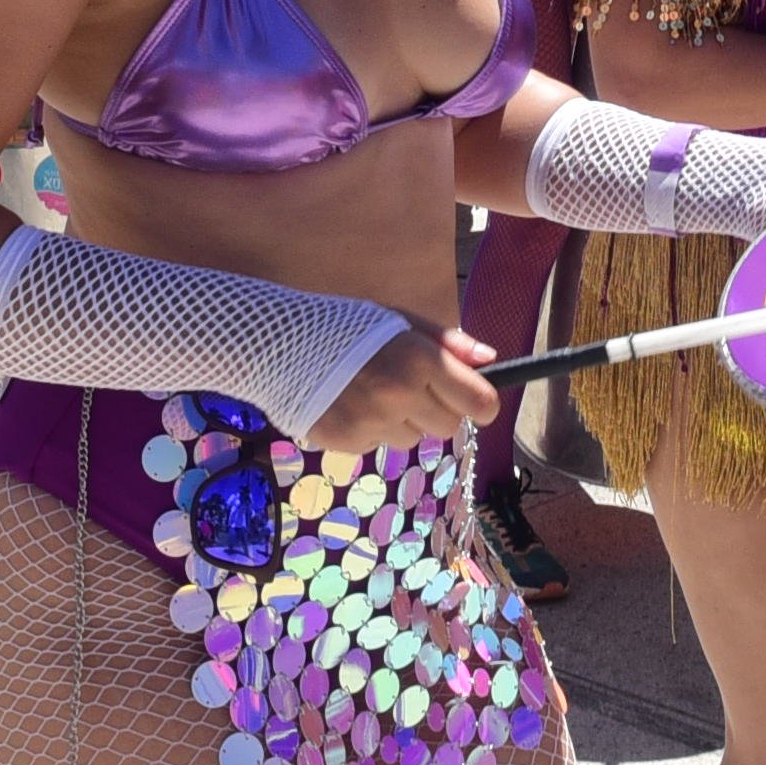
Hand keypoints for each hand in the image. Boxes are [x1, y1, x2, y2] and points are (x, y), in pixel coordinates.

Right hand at [315, 323, 499, 451]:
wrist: (274, 343)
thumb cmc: (343, 325)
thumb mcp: (398, 321)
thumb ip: (448, 343)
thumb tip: (490, 360)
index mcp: (418, 359)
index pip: (479, 402)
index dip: (482, 403)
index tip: (476, 400)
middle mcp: (399, 395)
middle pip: (449, 427)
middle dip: (439, 410)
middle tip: (414, 388)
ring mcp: (373, 423)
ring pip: (413, 438)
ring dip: (403, 421)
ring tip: (373, 391)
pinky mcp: (348, 443)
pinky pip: (379, 443)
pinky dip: (372, 429)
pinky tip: (349, 402)